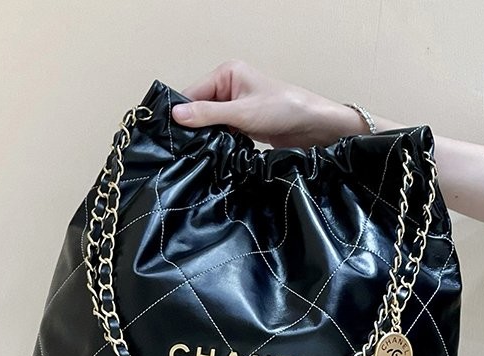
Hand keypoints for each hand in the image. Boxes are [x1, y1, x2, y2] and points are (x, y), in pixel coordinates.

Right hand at [171, 60, 366, 147]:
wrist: (312, 127)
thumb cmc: (283, 110)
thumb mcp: (241, 112)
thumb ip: (208, 114)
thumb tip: (176, 115)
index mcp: (227, 74)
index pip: (193, 92)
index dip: (182, 113)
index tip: (171, 134)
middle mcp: (229, 87)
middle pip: (199, 108)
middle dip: (194, 126)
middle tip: (183, 148)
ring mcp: (236, 107)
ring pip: (210, 122)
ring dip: (207, 136)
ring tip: (198, 152)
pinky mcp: (243, 124)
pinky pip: (221, 132)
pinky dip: (218, 142)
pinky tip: (213, 153)